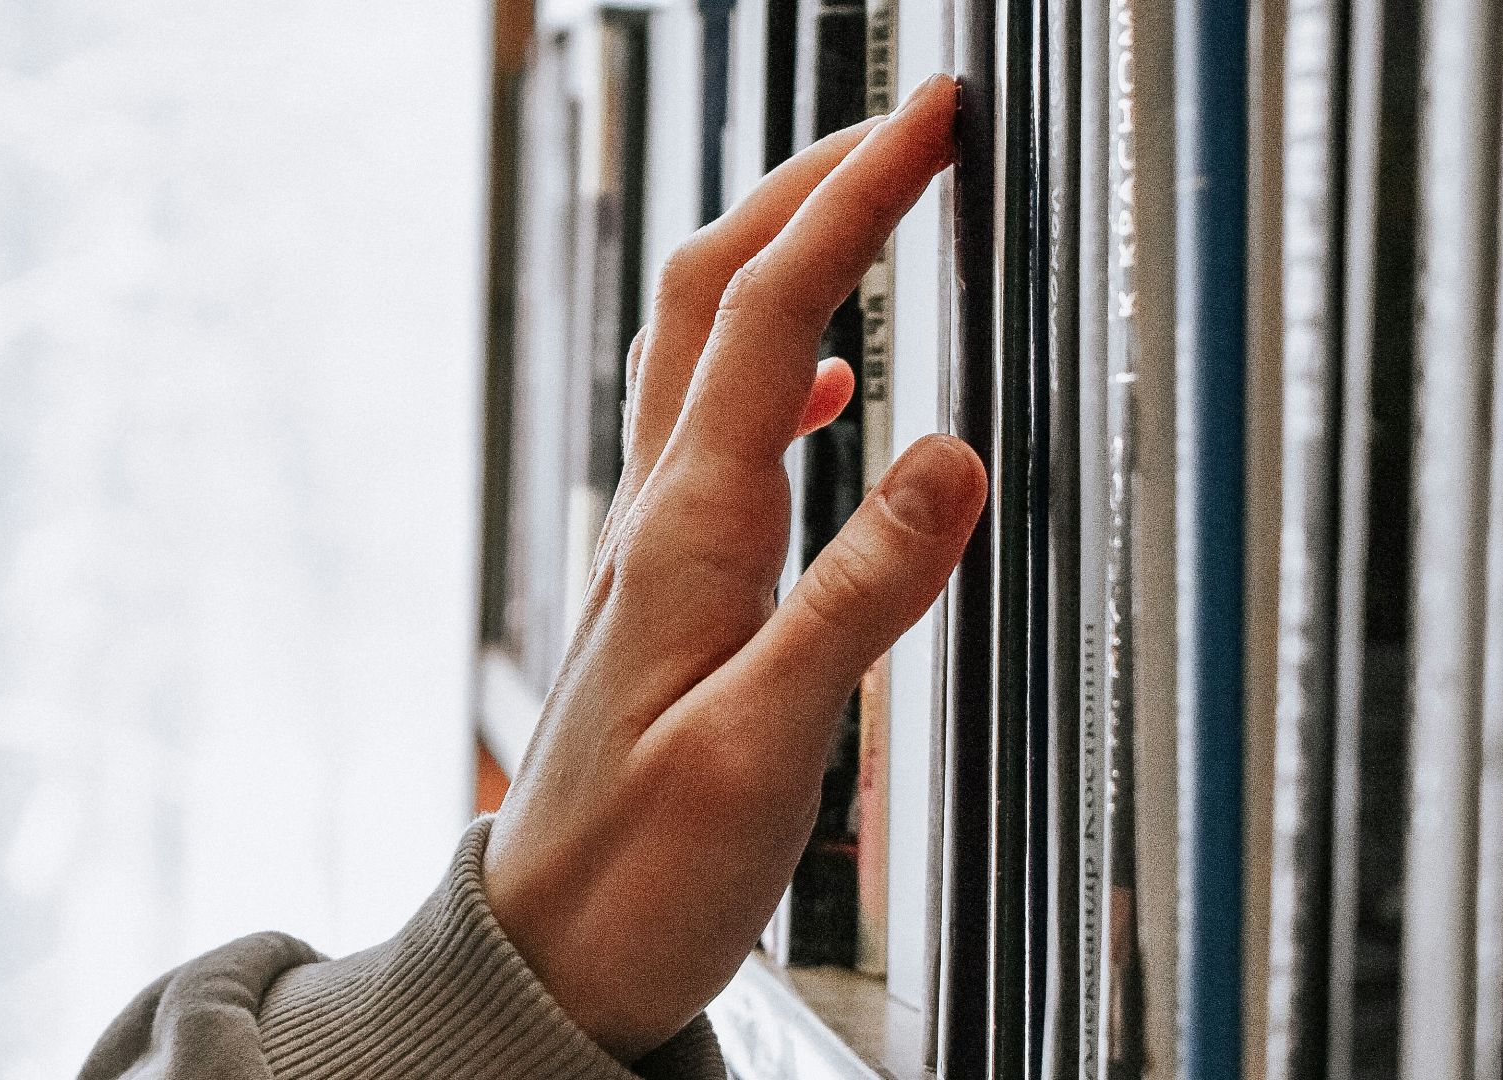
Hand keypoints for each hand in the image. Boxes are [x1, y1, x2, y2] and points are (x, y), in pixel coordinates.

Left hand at [482, 74, 983, 1060]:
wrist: (552, 952)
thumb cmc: (642, 871)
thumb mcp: (766, 746)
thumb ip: (858, 601)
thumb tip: (950, 455)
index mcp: (688, 532)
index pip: (773, 313)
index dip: (851, 198)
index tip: (929, 119)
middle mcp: (661, 515)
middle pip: (717, 291)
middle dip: (810, 183)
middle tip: (906, 126)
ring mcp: (658, 545)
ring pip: (705, 346)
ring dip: (784, 256)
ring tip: (866, 209)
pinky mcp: (669, 585)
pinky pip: (715, 431)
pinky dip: (775, 370)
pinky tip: (826, 392)